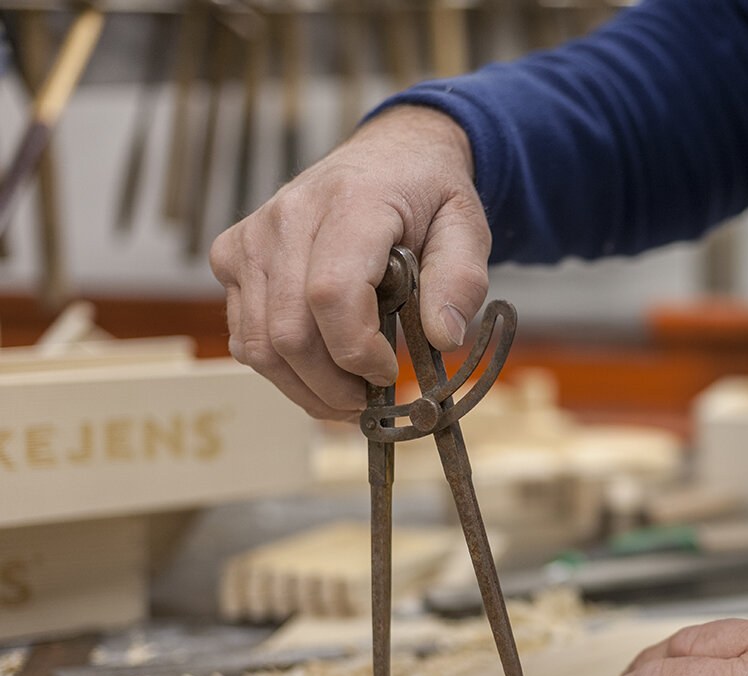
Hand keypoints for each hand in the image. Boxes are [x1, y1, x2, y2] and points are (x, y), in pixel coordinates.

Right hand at [209, 106, 489, 419]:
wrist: (391, 155)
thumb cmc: (428, 195)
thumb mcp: (468, 227)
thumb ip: (461, 280)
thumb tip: (444, 338)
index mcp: (350, 203)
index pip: (331, 294)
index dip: (357, 351)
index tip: (391, 372)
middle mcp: (287, 217)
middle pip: (289, 333)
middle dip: (332, 386)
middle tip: (371, 403)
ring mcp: (252, 238)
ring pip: (259, 344)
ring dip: (304, 388)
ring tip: (349, 399)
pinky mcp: (233, 256)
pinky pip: (245, 335)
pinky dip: (281, 369)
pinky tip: (320, 373)